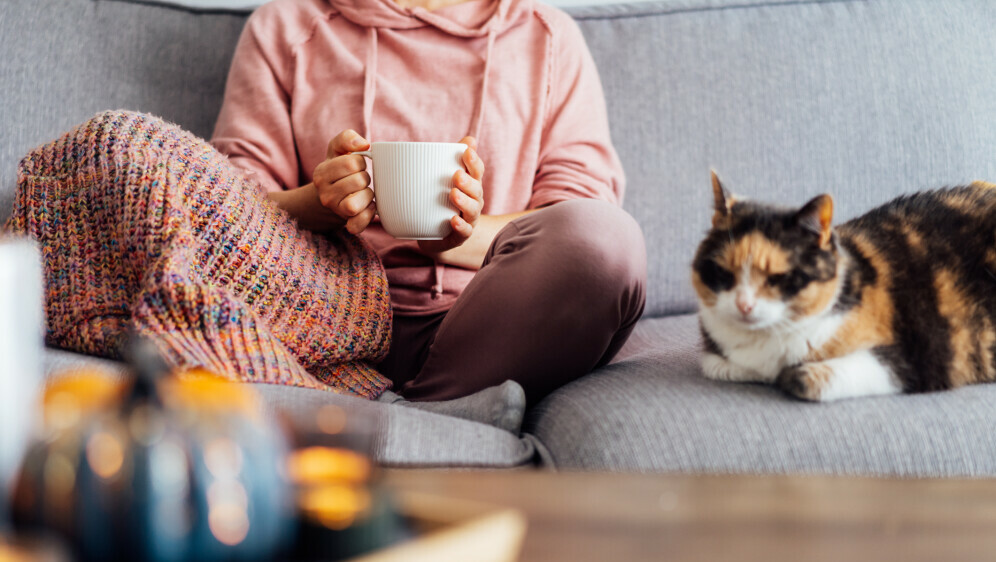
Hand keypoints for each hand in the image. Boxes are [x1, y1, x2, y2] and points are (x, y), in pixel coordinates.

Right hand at [313, 129, 375, 233]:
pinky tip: (369, 207)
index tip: (357, 165)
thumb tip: (364, 144)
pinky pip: (357, 225)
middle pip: (358, 181)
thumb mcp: (338, 150)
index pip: (352, 163)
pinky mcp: (347, 225)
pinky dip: (368, 216)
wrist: (332, 197)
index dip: (360, 162)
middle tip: (360, 180)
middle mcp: (325, 194)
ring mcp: (335, 211)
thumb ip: (346, 138)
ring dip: (367, 196)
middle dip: (365, 178)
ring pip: (355, 204)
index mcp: (321, 173)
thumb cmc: (339, 170)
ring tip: (364, 192)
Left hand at [418, 136, 484, 254]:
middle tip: (456, 175)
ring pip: (472, 210)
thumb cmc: (443, 201)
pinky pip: (464, 232)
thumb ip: (453, 159)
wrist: (436, 235)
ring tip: (453, 194)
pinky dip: (461, 226)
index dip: (473, 161)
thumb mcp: (446, 179)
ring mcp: (468, 219)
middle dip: (468, 182)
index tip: (466, 151)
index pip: (477, 171)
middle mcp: (474, 201)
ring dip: (464, 201)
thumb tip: (469, 138)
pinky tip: (454, 220)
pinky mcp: (460, 236)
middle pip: (476, 190)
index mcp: (471, 185)